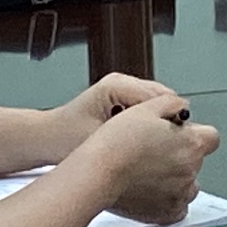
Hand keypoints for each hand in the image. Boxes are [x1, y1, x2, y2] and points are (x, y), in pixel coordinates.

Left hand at [45, 73, 178, 159]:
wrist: (46, 139)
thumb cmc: (64, 139)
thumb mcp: (99, 141)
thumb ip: (129, 137)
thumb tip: (158, 141)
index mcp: (116, 86)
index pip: (158, 97)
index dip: (170, 118)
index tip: (179, 138)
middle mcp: (121, 82)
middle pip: (162, 96)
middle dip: (168, 119)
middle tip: (175, 143)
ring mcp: (122, 89)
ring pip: (157, 102)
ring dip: (160, 121)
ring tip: (164, 144)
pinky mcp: (122, 99)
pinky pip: (147, 108)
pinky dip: (151, 123)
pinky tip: (150, 141)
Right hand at [88, 94, 220, 226]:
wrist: (97, 173)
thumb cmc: (117, 141)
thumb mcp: (147, 107)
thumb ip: (173, 102)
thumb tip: (181, 106)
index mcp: (191, 143)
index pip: (210, 137)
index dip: (195, 133)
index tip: (179, 135)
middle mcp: (190, 169)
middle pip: (196, 160)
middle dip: (181, 153)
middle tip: (155, 150)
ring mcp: (179, 193)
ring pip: (188, 183)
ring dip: (176, 176)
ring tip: (150, 170)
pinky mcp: (166, 213)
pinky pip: (177, 206)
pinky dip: (168, 198)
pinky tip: (151, 187)